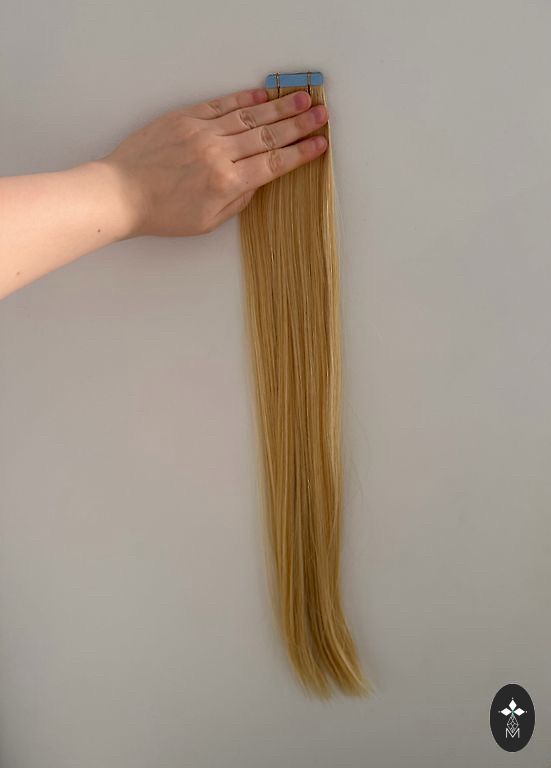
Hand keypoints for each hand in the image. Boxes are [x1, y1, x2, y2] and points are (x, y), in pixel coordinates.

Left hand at [99, 87, 328, 237]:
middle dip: (299, 125)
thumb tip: (256, 183)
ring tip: (302, 98)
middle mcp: (218, 154)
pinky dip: (244, 98)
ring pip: (249, 116)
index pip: (274, 164)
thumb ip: (237, 201)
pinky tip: (262, 94)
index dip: (300, 153)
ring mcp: (201, 132)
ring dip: (279, 107)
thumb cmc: (162, 214)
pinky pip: (221, 105)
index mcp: (226, 183)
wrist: (121, 194)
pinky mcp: (184, 118)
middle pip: (268, 136)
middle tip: (321, 115)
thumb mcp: (207, 222)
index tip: (320, 145)